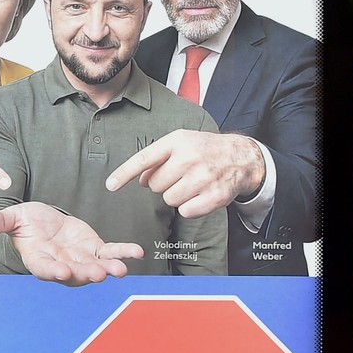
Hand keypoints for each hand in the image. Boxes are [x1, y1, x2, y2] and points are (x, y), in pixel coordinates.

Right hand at [0, 202, 143, 284]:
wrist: (44, 222)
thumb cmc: (25, 223)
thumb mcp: (11, 219)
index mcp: (39, 259)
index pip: (45, 268)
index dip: (52, 271)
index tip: (61, 271)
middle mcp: (61, 264)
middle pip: (74, 274)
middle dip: (85, 275)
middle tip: (96, 275)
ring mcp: (80, 260)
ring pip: (95, 267)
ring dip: (107, 269)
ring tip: (119, 270)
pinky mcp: (95, 250)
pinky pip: (111, 253)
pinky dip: (123, 253)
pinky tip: (136, 252)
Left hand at [105, 130, 264, 218]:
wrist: (241, 157)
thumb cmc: (204, 150)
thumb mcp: (181, 142)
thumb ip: (157, 157)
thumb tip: (140, 179)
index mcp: (177, 141)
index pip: (144, 159)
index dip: (125, 174)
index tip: (111, 185)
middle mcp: (190, 158)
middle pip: (155, 185)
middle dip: (163, 184)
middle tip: (179, 176)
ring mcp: (203, 177)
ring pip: (169, 200)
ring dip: (176, 196)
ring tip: (191, 184)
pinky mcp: (215, 196)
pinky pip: (186, 211)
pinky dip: (189, 207)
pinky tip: (199, 195)